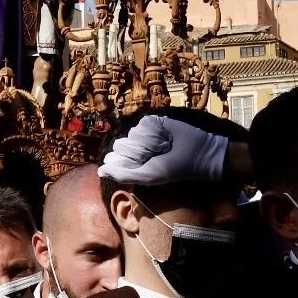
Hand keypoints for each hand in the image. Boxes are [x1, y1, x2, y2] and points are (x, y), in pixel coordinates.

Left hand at [98, 114, 228, 184]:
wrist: (196, 154)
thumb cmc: (173, 169)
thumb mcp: (146, 176)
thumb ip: (122, 174)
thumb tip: (100, 170)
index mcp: (132, 160)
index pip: (116, 158)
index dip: (130, 162)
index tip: (146, 165)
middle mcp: (136, 145)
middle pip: (122, 145)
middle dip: (140, 152)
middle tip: (157, 156)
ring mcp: (144, 132)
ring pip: (133, 134)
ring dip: (150, 142)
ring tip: (165, 146)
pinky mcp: (154, 121)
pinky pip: (144, 124)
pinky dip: (155, 132)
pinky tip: (166, 136)